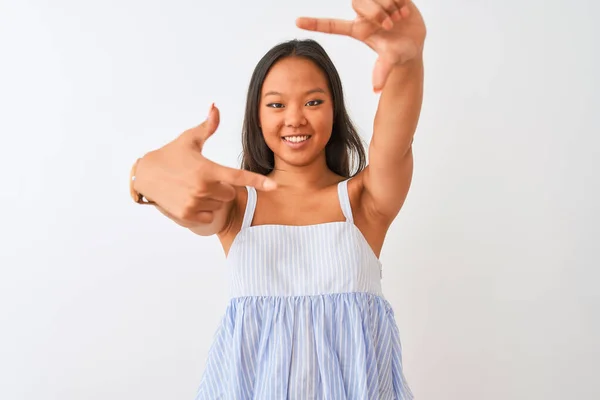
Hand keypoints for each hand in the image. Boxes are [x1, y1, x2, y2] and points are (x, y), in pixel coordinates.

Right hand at [133, 104, 276, 226]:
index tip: (274, 187)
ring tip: (193, 188)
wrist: (146, 175)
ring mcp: (195, 202)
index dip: (257, 181)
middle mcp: (203, 188)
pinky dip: (203, 210)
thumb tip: (215, 107)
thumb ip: (207, 126)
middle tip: (204, 179)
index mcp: (208, 169)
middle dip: (222, 187)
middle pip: (230, 193)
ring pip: (219, 205)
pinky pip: (208, 216)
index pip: (238, 176)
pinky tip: (190, 199)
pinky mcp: (187, 214)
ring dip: (212, 199)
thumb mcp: (189, 139)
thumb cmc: (171, 155)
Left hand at [296, 0, 425, 91]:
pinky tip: (404, 11)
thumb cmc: (399, 54)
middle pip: (358, 3)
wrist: (415, 43)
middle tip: (390, 25)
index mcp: (358, 30)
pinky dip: (398, 1)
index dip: (315, 23)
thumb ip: (383, 71)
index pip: (332, 26)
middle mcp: (363, 15)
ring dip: (388, 7)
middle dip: (376, 12)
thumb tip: (376, 89)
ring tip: (399, 19)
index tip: (297, 22)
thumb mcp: (391, 61)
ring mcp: (375, 3)